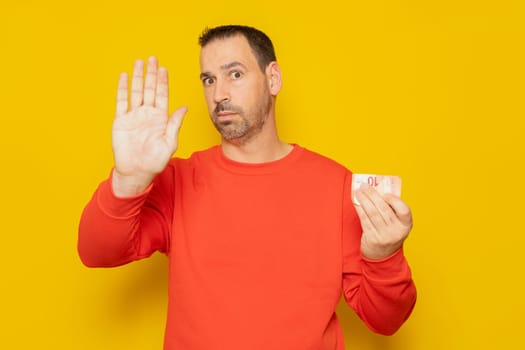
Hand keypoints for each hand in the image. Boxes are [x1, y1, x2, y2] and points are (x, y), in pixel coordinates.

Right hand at [112, 56, 186, 196]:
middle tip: (153, 58)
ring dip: (138, 77)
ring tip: (139, 62)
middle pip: (150, 89)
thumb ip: (175, 123)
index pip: (162, 95)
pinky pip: (122, 101)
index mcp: (161, 118)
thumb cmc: (155, 161)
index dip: (163, 81)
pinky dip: (123, 88)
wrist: (136, 172)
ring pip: (136, 91)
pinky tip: (124, 76)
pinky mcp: (121, 120)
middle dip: (151, 74)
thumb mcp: (169, 142)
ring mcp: (134, 116)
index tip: (164, 68)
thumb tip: (185, 107)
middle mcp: (148, 114)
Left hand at [354, 184, 412, 259]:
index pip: (404, 210)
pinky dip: (360, 209)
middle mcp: (397, 231)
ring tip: (358, 191)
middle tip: (364, 185)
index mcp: (406, 224)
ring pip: (372, 213)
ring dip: (364, 200)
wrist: (383, 254)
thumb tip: (376, 190)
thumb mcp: (397, 223)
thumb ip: (392, 209)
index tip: (384, 193)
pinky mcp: (372, 238)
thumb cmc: (389, 231)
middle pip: (384, 209)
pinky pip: (365, 220)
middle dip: (373, 195)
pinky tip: (356, 202)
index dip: (394, 200)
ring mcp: (385, 236)